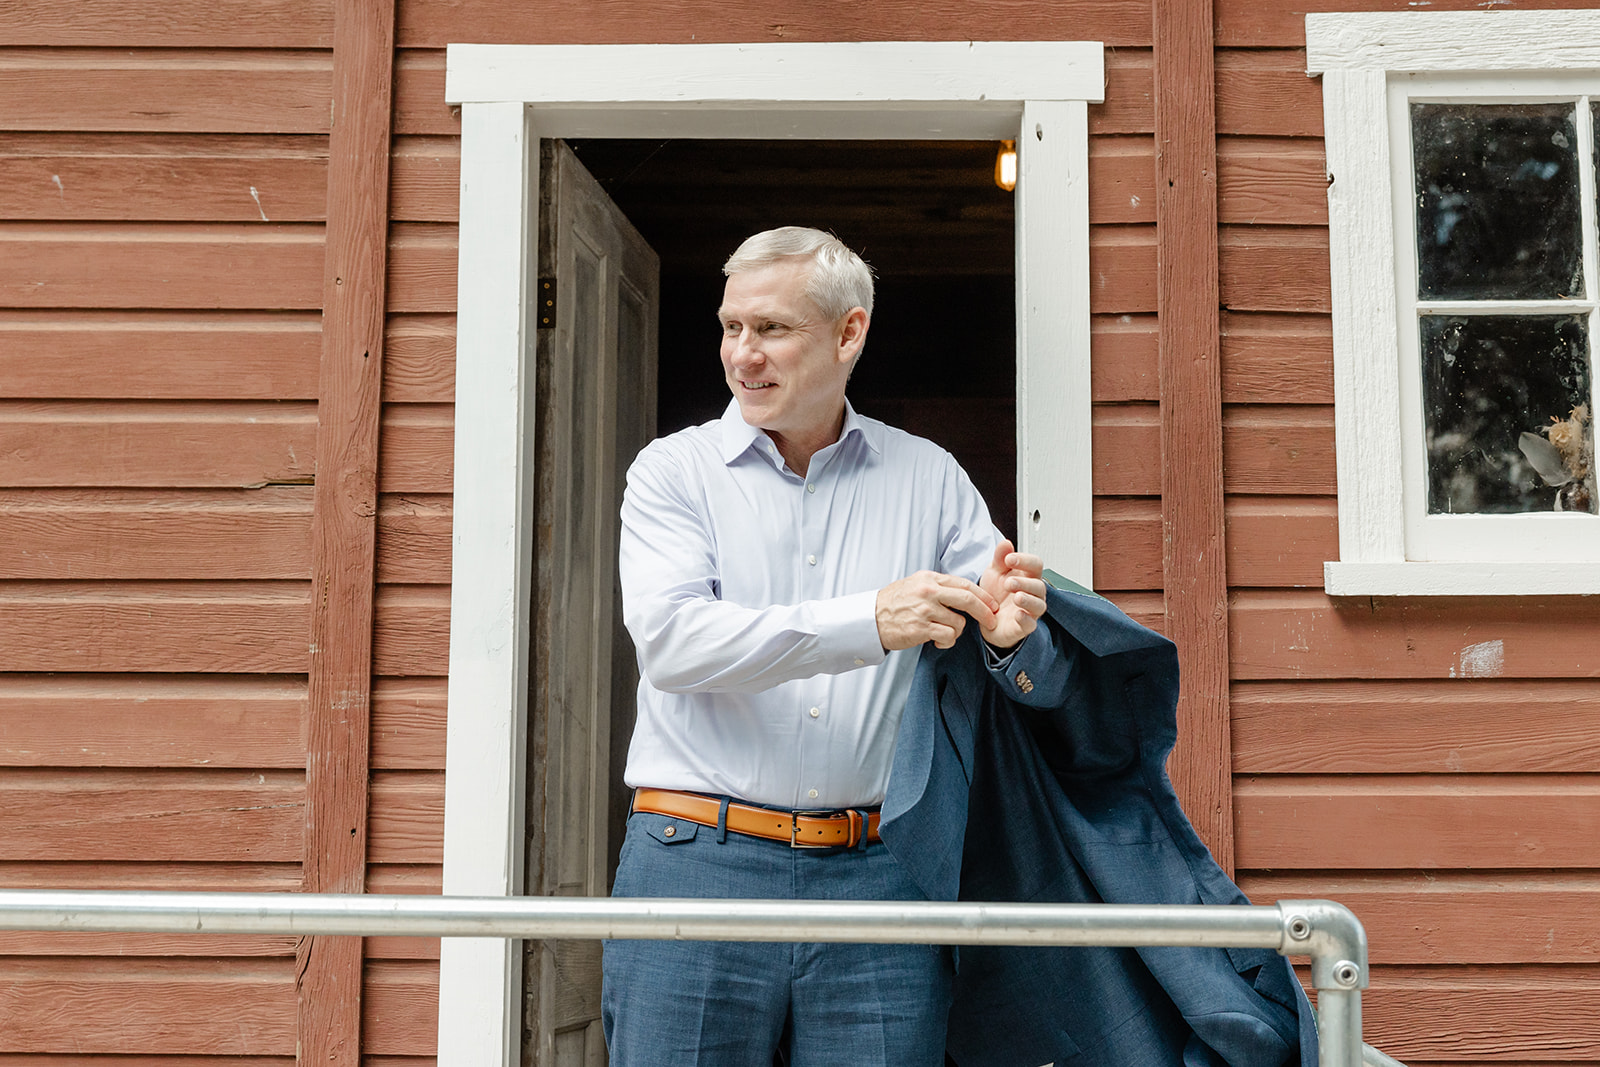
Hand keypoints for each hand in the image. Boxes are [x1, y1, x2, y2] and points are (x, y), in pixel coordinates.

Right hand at [876, 571, 999, 650]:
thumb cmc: (895, 603)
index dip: (983, 596)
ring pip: (958, 622)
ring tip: (944, 633)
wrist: (871, 619)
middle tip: (991, 621)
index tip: (992, 605)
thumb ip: (939, 586)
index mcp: (929, 578)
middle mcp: (928, 592)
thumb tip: (965, 592)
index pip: (964, 584)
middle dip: (984, 612)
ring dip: (956, 631)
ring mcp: (924, 610)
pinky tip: (937, 641)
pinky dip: (947, 641)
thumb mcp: (916, 584)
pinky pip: (948, 636)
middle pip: (968, 599)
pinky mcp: (920, 628)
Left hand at [978, 539, 1047, 650]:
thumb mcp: (994, 572)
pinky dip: (1025, 619)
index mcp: (1028, 576)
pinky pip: (1030, 624)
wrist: (986, 618)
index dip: (1025, 560)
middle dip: (1024, 582)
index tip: (1009, 559)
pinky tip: (1018, 614)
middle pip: (1039, 585)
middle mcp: (1033, 593)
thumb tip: (1006, 543)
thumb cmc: (995, 594)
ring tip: (1016, 597)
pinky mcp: (1024, 627)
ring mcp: (1030, 611)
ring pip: (1038, 605)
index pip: (1036, 564)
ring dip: (1028, 600)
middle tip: (1008, 583)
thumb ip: (999, 558)